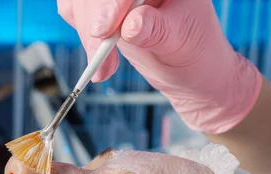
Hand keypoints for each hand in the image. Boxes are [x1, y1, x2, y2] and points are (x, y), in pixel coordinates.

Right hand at [57, 0, 261, 132]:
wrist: (189, 69)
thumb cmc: (194, 51)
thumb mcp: (181, 41)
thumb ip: (156, 31)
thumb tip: (130, 25)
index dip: (111, 3)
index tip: (103, 31)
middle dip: (94, 21)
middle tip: (98, 55)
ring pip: (81, 2)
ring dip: (87, 35)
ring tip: (106, 68)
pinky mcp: (101, 9)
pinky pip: (76, 12)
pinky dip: (85, 39)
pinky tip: (101, 64)